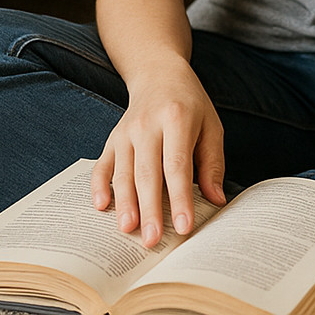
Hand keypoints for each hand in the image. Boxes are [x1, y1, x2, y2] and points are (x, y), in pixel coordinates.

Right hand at [90, 59, 227, 246]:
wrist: (159, 74)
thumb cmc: (191, 105)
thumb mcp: (211, 126)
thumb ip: (212, 163)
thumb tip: (216, 200)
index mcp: (177, 119)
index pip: (178, 165)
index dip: (181, 198)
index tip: (184, 226)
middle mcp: (147, 125)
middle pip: (148, 173)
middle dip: (150, 209)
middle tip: (152, 240)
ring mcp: (125, 131)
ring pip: (123, 172)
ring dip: (125, 203)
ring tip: (128, 230)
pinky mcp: (112, 138)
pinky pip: (102, 165)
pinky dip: (99, 186)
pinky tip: (101, 206)